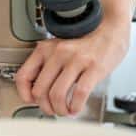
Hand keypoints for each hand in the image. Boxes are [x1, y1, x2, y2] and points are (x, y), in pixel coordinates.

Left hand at [15, 17, 130, 116]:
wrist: (111, 25)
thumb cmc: (86, 38)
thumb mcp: (59, 47)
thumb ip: (48, 65)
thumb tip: (39, 91)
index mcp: (46, 48)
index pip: (23, 76)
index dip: (25, 94)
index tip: (31, 101)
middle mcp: (58, 53)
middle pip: (40, 90)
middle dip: (45, 107)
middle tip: (52, 110)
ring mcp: (76, 60)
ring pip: (57, 95)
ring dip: (60, 109)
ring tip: (65, 111)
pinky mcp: (94, 67)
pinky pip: (79, 94)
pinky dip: (76, 107)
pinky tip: (76, 108)